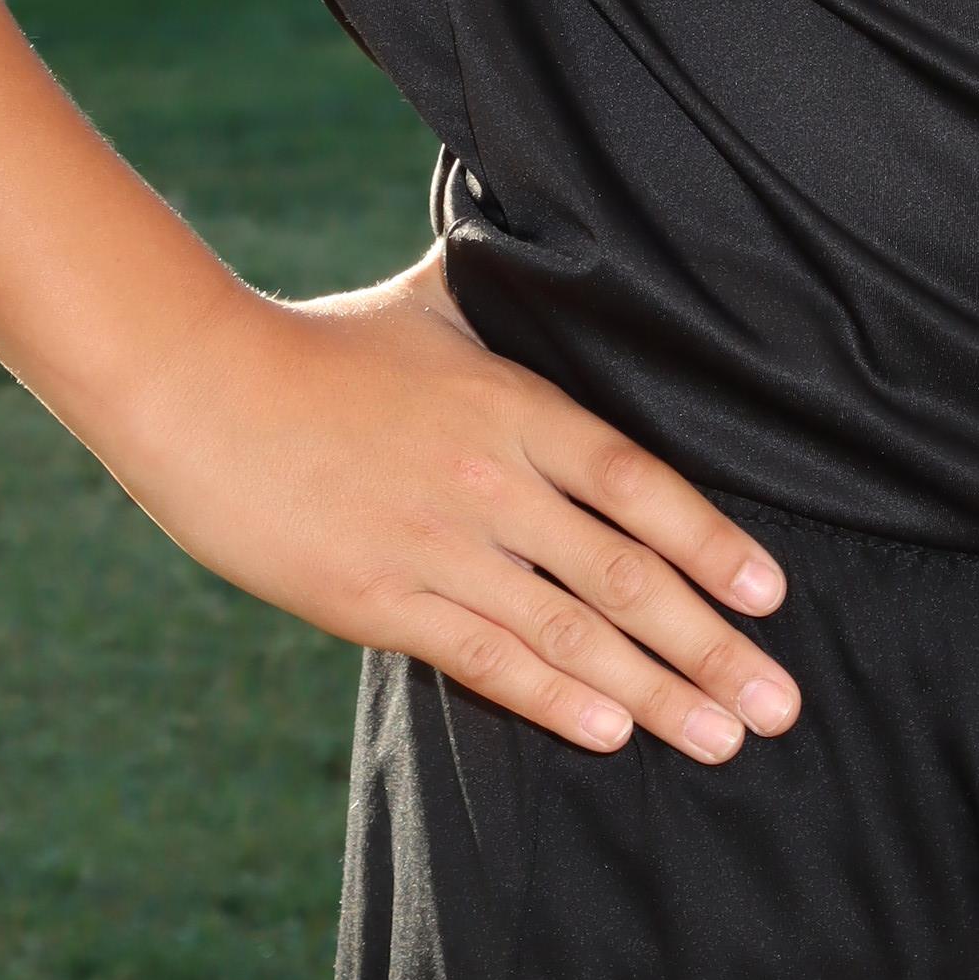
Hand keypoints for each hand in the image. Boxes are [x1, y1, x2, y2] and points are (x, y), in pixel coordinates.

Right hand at [104, 251, 803, 758]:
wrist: (198, 386)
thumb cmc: (321, 343)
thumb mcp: (433, 302)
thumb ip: (508, 296)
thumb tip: (565, 241)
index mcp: (515, 406)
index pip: (640, 483)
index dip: (711, 542)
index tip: (770, 594)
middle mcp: (492, 482)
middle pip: (626, 574)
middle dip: (712, 647)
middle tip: (780, 703)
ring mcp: (436, 546)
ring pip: (569, 632)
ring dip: (655, 693)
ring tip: (721, 738)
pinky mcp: (377, 600)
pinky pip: (485, 660)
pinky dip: (555, 700)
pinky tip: (611, 732)